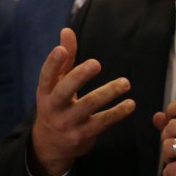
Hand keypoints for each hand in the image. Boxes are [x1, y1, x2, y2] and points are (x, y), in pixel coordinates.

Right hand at [29, 28, 134, 175]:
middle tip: (96, 63)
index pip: (46, 75)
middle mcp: (53, 107)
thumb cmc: (57, 105)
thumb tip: (67, 31)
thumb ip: (65, 59)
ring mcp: (67, 123)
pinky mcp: (82, 135)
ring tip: (125, 83)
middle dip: (79, 76)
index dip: (52, 62)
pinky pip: (102, 122)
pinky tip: (130, 104)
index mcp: (46, 92)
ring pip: (88, 106)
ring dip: (108, 93)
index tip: (61, 49)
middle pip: (65, 90)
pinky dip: (118, 113)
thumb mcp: (57, 84)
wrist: (50, 144)